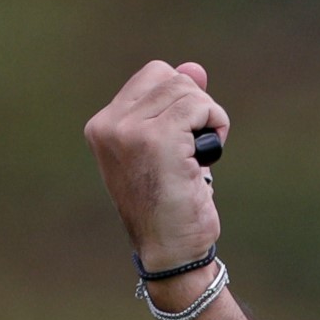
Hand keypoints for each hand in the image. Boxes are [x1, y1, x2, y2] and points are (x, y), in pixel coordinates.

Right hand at [84, 60, 229, 271]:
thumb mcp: (172, 151)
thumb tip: (194, 67)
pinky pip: (200, 106)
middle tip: (197, 150)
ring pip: (188, 90)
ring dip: (209, 119)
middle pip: (171, 77)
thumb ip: (176, 107)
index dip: (182, 99)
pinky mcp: (157, 138)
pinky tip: (208, 155)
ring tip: (201, 157)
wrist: (170, 253)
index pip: (153, 76)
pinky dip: (216, 125)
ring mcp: (130, 130)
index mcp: (103, 125)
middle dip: (197, 107)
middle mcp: (110, 124)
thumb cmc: (172, 208)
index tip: (185, 138)